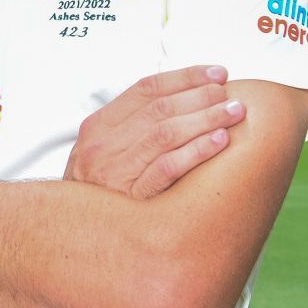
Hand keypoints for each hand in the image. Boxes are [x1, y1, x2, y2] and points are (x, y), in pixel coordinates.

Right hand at [65, 65, 245, 199]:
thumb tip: (180, 102)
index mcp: (98, 126)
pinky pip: (169, 167)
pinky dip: (197, 150)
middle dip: (201, 96)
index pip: (146, 88)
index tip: (216, 74)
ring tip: (233, 113)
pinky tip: (219, 141)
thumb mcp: (100, 151)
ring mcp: (116, 170)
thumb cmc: (95, 191)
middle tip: (230, 94)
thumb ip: (131, 126)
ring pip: (166, 133)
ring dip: (205, 118)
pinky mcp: (132, 196)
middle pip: (161, 108)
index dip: (185, 77)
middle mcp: (104, 144)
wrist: (75, 233)